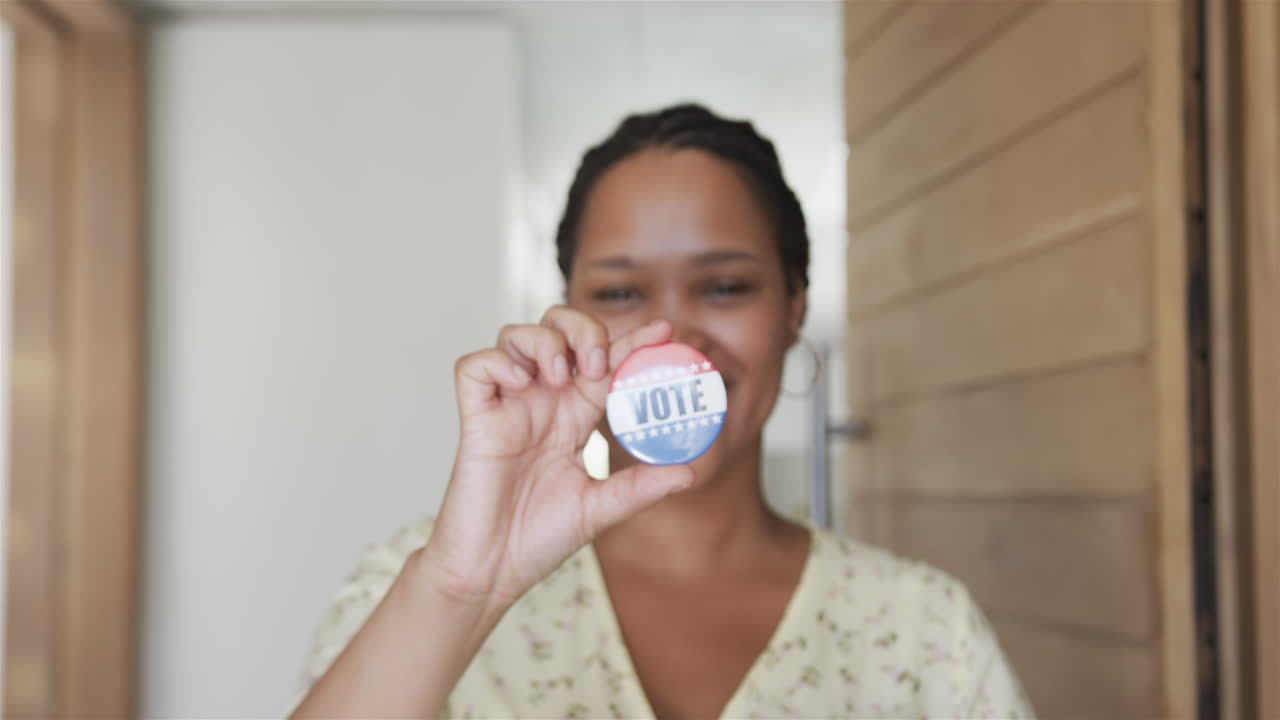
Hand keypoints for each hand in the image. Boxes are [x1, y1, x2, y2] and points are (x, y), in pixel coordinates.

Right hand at [419, 306, 694, 610]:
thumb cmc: (538, 540)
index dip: (633, 342)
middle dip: (582, 328)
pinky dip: (497, 362)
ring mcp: (508, 407)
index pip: (607, 364)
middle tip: (598, 361)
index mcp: (575, 418)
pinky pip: (474, 366)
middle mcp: (543, 403)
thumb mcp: (600, 509)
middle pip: (559, 331)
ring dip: (544, 341)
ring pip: (516, 336)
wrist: (493, 572)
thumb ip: (640, 486)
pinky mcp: (475, 418)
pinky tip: (520, 383)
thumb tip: (689, 471)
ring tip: (558, 375)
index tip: (664, 330)